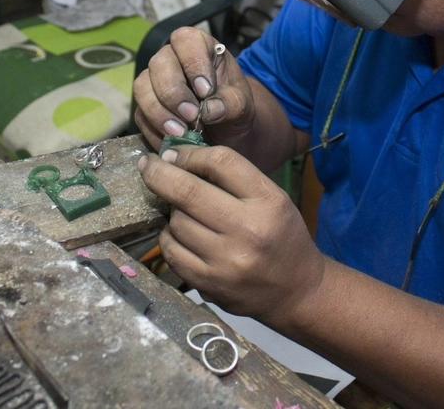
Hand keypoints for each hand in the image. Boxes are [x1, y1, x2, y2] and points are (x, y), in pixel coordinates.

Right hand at [132, 27, 255, 149]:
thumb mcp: (242, 104)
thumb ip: (232, 103)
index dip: (193, 63)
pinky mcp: (144, 106)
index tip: (206, 90)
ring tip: (180, 132)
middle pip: (159, 64)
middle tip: (191, 115)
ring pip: (142, 87)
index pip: (186, 40)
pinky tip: (172, 141)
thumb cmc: (232, 106)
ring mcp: (154, 81)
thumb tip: (210, 109)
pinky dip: (154, 131)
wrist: (225, 130)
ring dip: (159, 112)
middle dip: (173, 93)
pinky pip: (140, 115)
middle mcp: (171, 58)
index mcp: (198, 46)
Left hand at [138, 144, 325, 322]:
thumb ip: (233, 178)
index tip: (175, 154)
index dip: (191, 154)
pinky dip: (169, 237)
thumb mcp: (272, 199)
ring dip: (171, 211)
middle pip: (188, 191)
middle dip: (159, 174)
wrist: (296, 290)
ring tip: (182, 211)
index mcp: (267, 201)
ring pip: (176, 221)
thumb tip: (178, 160)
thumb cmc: (281, 236)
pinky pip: (171, 251)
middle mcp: (247, 230)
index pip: (221, 162)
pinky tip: (178, 233)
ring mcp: (225, 260)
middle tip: (147, 165)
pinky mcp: (208, 284)